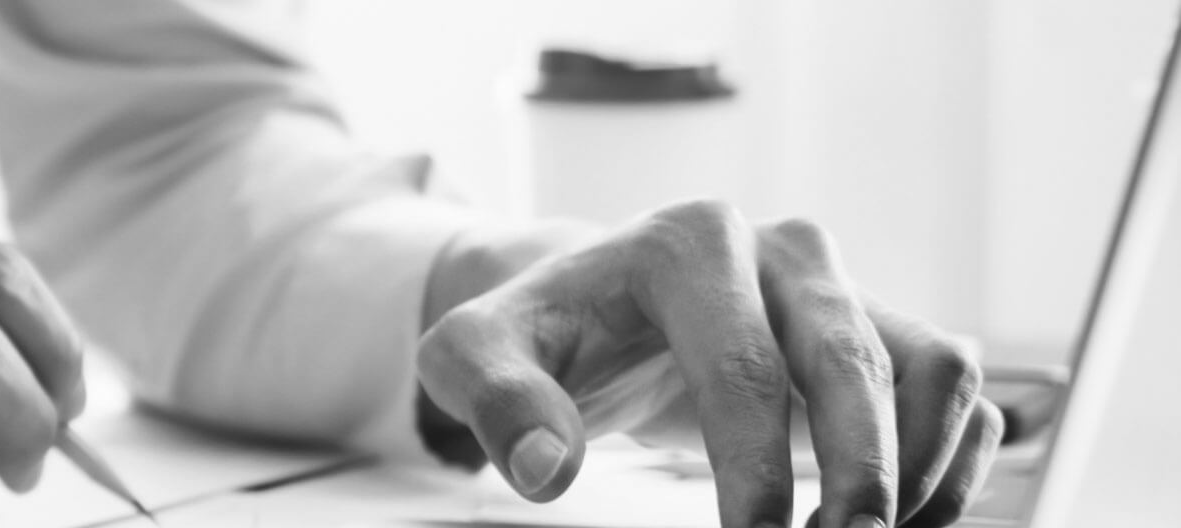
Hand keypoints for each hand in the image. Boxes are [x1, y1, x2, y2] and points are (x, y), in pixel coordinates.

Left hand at [416, 201, 1002, 527]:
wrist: (593, 302)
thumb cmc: (540, 333)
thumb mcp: (476, 354)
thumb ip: (495, 400)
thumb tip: (545, 470)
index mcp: (687, 245)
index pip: (743, 369)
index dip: (757, 470)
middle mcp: (782, 250)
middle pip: (853, 364)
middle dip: (860, 473)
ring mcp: (843, 284)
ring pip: (931, 368)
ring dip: (918, 468)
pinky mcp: (882, 323)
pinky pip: (952, 384)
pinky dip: (950, 458)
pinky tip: (903, 519)